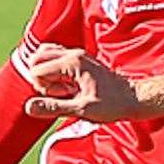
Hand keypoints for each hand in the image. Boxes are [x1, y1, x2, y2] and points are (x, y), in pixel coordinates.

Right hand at [24, 45, 145, 122]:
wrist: (134, 99)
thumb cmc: (113, 104)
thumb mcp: (82, 110)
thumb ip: (54, 107)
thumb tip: (29, 107)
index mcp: (72, 62)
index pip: (36, 69)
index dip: (43, 88)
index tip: (64, 96)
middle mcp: (73, 53)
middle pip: (37, 58)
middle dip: (42, 78)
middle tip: (62, 93)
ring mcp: (76, 55)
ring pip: (45, 56)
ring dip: (48, 75)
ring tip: (66, 89)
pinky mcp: (80, 61)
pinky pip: (56, 59)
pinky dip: (55, 72)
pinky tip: (68, 86)